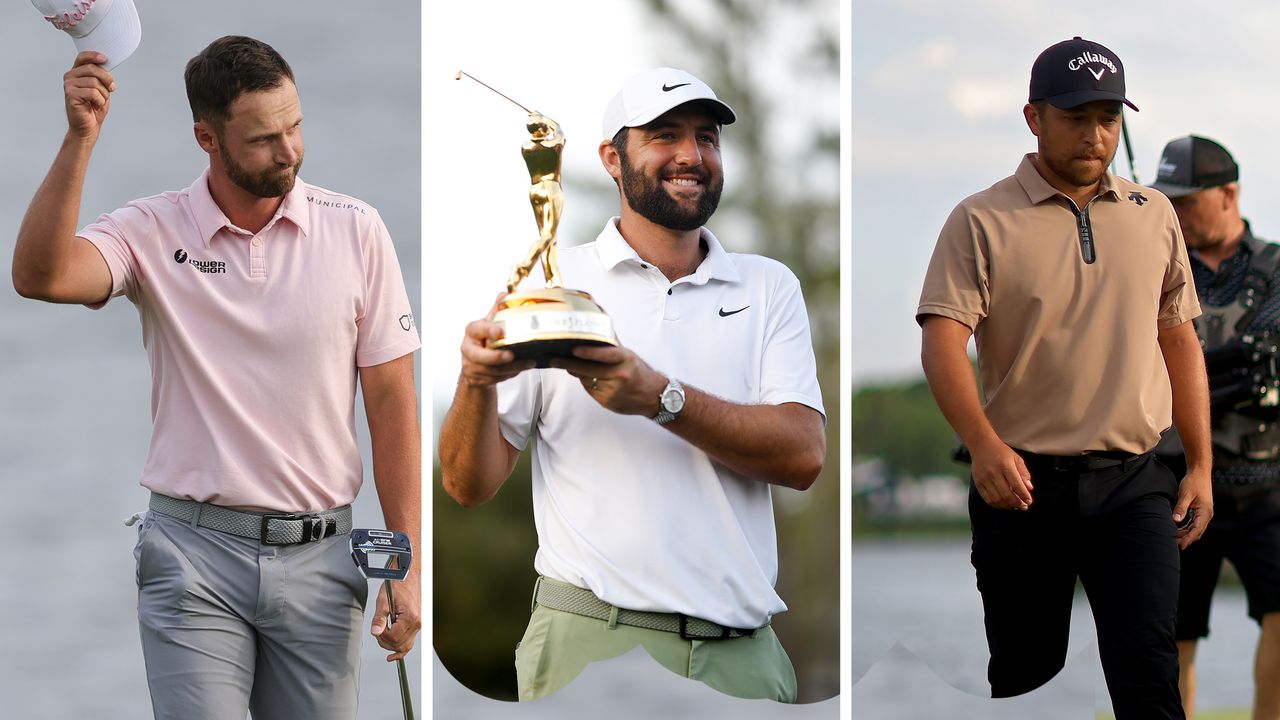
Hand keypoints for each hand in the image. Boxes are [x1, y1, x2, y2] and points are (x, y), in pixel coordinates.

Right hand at [64, 52, 114, 140]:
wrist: (88, 127)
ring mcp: (69, 85)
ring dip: (103, 94)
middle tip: (111, 88)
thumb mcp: (101, 89)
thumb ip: (101, 77)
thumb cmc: (94, 107)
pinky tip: (94, 105)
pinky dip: (99, 101)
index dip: (94, 56)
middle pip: (92, 69)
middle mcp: (70, 77)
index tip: (105, 59)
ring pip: (94, 82)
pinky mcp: (71, 95)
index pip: (82, 57)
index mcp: (76, 73)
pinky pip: (92, 92)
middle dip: (106, 79)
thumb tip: (106, 66)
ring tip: (99, 101)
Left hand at [370, 571, 420, 661]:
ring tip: (382, 640)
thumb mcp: (383, 600)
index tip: (376, 630)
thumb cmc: (397, 584)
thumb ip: (379, 618)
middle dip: (385, 642)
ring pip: (405, 646)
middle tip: (377, 633)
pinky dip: (401, 649)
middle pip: (399, 644)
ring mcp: (419, 624)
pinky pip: (410, 642)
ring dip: (392, 646)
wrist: (406, 575)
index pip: (394, 637)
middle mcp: (417, 622)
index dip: (382, 637)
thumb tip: (375, 632)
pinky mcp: (417, 623)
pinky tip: (394, 656)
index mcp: (410, 617)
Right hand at [459, 293, 534, 387]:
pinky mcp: (477, 379)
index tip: (500, 331)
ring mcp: (470, 366)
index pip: (477, 329)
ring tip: (527, 362)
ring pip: (490, 370)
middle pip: (478, 356)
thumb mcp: (490, 323)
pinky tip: (521, 368)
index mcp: (472, 332)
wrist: (475, 363)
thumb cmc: (484, 340)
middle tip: (511, 355)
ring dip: (510, 368)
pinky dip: (510, 374)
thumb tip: (505, 294)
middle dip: (495, 357)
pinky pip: (495, 379)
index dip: (488, 330)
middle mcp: (468, 349)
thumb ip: (497, 310)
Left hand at [549, 343, 666, 415]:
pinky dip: (585, 382)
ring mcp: (612, 390)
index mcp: (625, 359)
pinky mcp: (607, 401)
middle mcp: (619, 375)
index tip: (573, 349)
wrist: (652, 396)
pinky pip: (589, 389)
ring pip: (585, 379)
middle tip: (553, 358)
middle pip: (588, 369)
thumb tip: (596, 318)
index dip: (588, 352)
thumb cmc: (637, 370)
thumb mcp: (628, 354)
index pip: (605, 354)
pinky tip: (584, 377)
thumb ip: (610, 342)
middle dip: (568, 363)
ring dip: (575, 372)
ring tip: (564, 364)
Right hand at [969, 439, 1033, 509]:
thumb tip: (1029, 488)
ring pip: (997, 499)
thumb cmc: (1000, 451)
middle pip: (1007, 494)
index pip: (1017, 485)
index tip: (1029, 501)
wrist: (982, 445)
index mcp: (1005, 465)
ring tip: (1014, 506)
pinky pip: (987, 498)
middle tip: (1023, 506)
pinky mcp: (978, 482)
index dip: (1024, 496)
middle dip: (1017, 503)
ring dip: (1007, 506)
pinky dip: (996, 504)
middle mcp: (993, 472)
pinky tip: (1003, 504)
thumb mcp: (1016, 458)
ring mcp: (984, 478)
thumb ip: (1024, 473)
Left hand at [1173, 467, 1212, 548]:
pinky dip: (1185, 529)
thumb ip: (1181, 507)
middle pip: (1196, 532)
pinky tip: (1176, 531)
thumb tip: (1176, 520)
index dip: (1188, 539)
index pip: (1197, 530)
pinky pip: (1193, 524)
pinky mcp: (1199, 511)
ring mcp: (1203, 514)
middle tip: (1173, 545)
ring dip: (1185, 535)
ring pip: (1194, 529)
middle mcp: (1206, 515)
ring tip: (1173, 539)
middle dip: (1186, 539)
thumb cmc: (1193, 482)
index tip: (1180, 545)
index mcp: (1205, 512)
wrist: (1199, 473)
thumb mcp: (1185, 494)